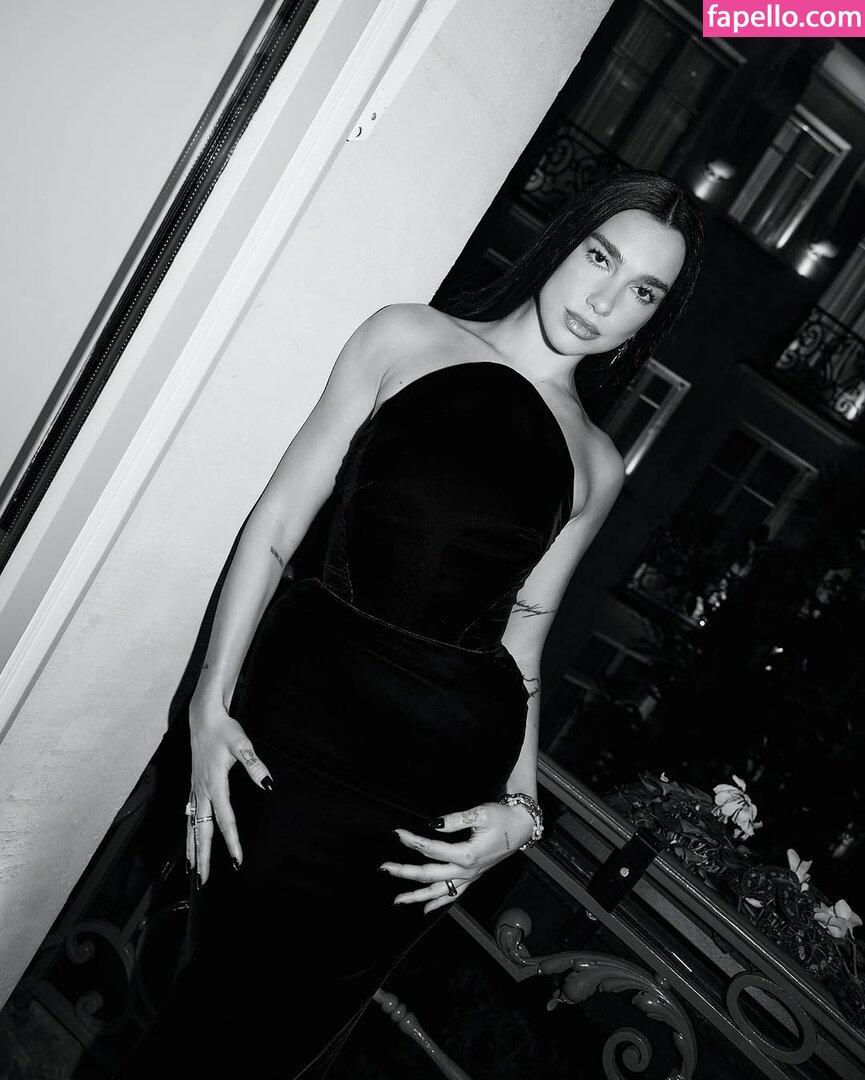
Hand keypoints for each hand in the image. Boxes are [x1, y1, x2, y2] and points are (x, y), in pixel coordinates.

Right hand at [186, 694, 272, 884]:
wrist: (203, 718)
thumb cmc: (224, 731)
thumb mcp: (242, 744)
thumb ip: (254, 765)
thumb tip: (268, 784)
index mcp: (215, 784)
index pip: (225, 820)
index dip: (232, 842)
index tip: (237, 860)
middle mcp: (202, 791)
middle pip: (201, 830)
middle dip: (203, 856)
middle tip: (203, 880)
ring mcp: (195, 790)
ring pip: (191, 825)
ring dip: (192, 848)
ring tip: (192, 869)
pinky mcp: (194, 787)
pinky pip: (189, 815)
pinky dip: (188, 831)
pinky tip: (189, 839)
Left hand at [380, 801, 533, 914]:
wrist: (521, 827)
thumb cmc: (502, 818)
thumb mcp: (480, 813)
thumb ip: (455, 820)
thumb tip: (432, 825)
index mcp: (467, 855)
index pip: (431, 850)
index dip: (412, 841)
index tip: (397, 833)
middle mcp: (467, 871)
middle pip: (429, 875)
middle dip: (404, 872)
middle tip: (384, 868)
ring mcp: (470, 877)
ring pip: (439, 892)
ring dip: (417, 896)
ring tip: (397, 900)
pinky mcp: (473, 877)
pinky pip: (453, 895)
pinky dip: (438, 903)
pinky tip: (425, 909)